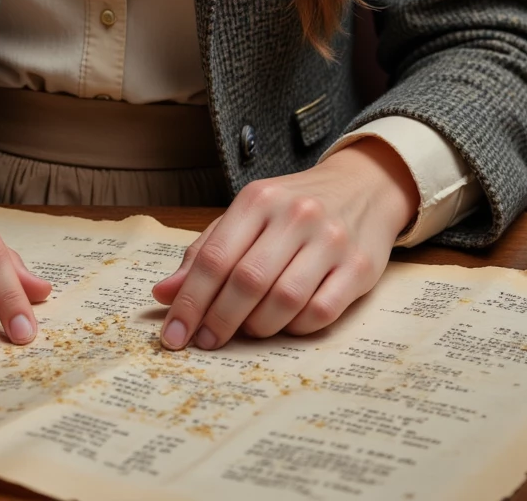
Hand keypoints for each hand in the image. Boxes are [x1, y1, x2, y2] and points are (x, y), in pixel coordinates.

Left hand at [152, 138, 418, 348]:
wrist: (362, 186)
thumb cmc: (293, 208)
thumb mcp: (247, 215)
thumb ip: (205, 251)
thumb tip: (164, 294)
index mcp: (258, 199)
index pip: (215, 258)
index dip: (190, 302)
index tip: (174, 335)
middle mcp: (296, 215)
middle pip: (247, 282)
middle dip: (220, 320)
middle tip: (207, 340)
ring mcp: (331, 240)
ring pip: (284, 301)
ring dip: (258, 326)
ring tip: (249, 328)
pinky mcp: (360, 267)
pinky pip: (321, 312)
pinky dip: (296, 327)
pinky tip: (287, 322)